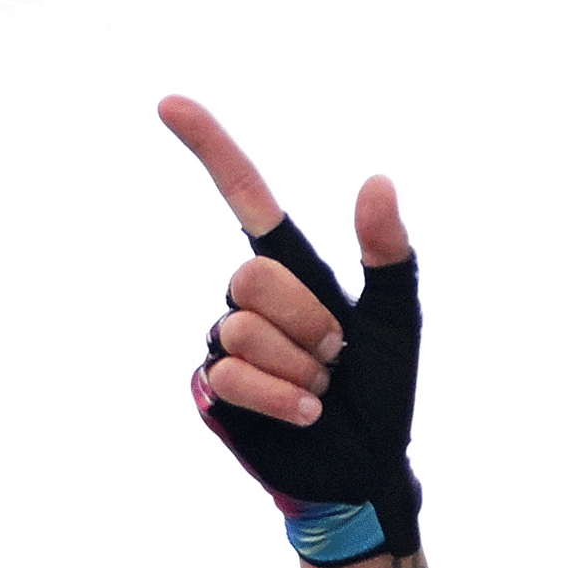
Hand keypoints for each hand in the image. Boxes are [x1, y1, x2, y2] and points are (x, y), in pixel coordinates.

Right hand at [159, 96, 429, 556]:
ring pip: (245, 330)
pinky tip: (305, 415)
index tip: (170, 104)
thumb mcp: (397, 320)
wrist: (369, 463)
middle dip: (309, 322)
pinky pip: (236, 375)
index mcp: (295, 272)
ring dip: (300, 369)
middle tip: (338, 358)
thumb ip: (389, 255)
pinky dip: (283, 398)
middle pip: (255, 276)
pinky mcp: (214, 385)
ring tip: (322, 390)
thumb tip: (377, 180)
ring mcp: (226, 340)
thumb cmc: (383, 390)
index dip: (213, 151)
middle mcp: (250, 298)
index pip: (247, 200)